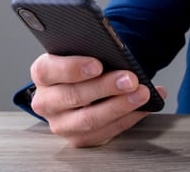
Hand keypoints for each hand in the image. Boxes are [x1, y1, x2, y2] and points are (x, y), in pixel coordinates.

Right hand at [30, 53, 166, 146]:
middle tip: (130, 79)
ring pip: (89, 119)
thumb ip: (93, 50)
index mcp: (44, 73)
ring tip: (143, 93)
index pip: (49, 71)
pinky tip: (145, 106)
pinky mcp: (78, 139)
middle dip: (106, 87)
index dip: (72, 68)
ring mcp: (61, 123)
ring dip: (121, 106)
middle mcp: (46, 101)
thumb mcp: (83, 53)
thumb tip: (118, 53)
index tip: (98, 65)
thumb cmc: (85, 65)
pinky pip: (105, 132)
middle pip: (73, 96)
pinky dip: (130, 118)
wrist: (83, 85)